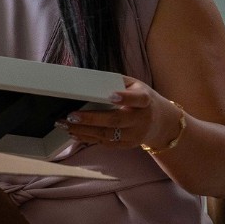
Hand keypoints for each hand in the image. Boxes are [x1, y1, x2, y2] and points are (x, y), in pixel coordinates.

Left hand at [59, 76, 181, 149]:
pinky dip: (88, 138)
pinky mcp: (127, 144)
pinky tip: (73, 133)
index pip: (138, 99)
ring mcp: (135, 135)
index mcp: (145, 101)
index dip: (125, 98)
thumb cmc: (141, 98)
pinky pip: (106, 143)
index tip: (111, 95)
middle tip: (71, 116)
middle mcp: (141, 119)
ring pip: (108, 135)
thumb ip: (117, 82)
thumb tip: (88, 79)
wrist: (160, 122)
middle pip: (116, 120)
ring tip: (64, 125)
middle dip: (91, 119)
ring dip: (83, 131)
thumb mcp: (135, 85)